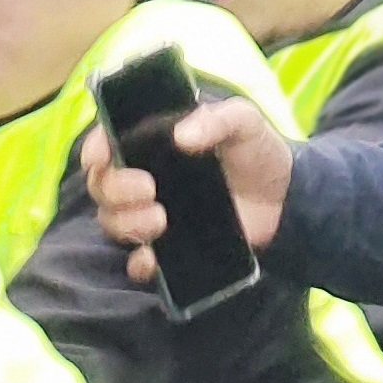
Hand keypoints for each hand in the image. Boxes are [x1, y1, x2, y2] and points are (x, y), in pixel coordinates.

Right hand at [81, 95, 293, 278]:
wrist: (287, 199)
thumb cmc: (258, 152)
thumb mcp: (244, 123)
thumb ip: (219, 119)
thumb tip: (182, 135)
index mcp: (153, 143)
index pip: (107, 143)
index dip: (95, 149)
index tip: (101, 157)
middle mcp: (144, 178)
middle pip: (102, 186)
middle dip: (115, 189)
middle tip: (149, 189)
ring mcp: (153, 215)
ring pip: (112, 222)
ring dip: (126, 222)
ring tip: (161, 219)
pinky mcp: (169, 248)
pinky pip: (137, 261)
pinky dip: (138, 263)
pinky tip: (152, 258)